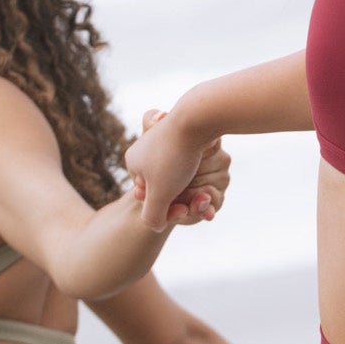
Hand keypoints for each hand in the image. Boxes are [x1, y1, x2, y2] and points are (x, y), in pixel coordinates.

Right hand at [125, 108, 225, 230]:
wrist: (198, 117)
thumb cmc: (174, 157)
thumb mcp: (160, 194)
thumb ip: (153, 215)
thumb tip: (154, 226)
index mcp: (134, 160)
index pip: (147, 193)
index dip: (165, 205)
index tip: (183, 209)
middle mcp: (146, 148)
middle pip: (165, 182)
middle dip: (183, 196)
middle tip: (200, 200)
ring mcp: (165, 139)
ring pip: (181, 173)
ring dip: (195, 187)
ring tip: (207, 193)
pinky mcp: (185, 133)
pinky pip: (192, 158)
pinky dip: (202, 170)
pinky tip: (210, 176)